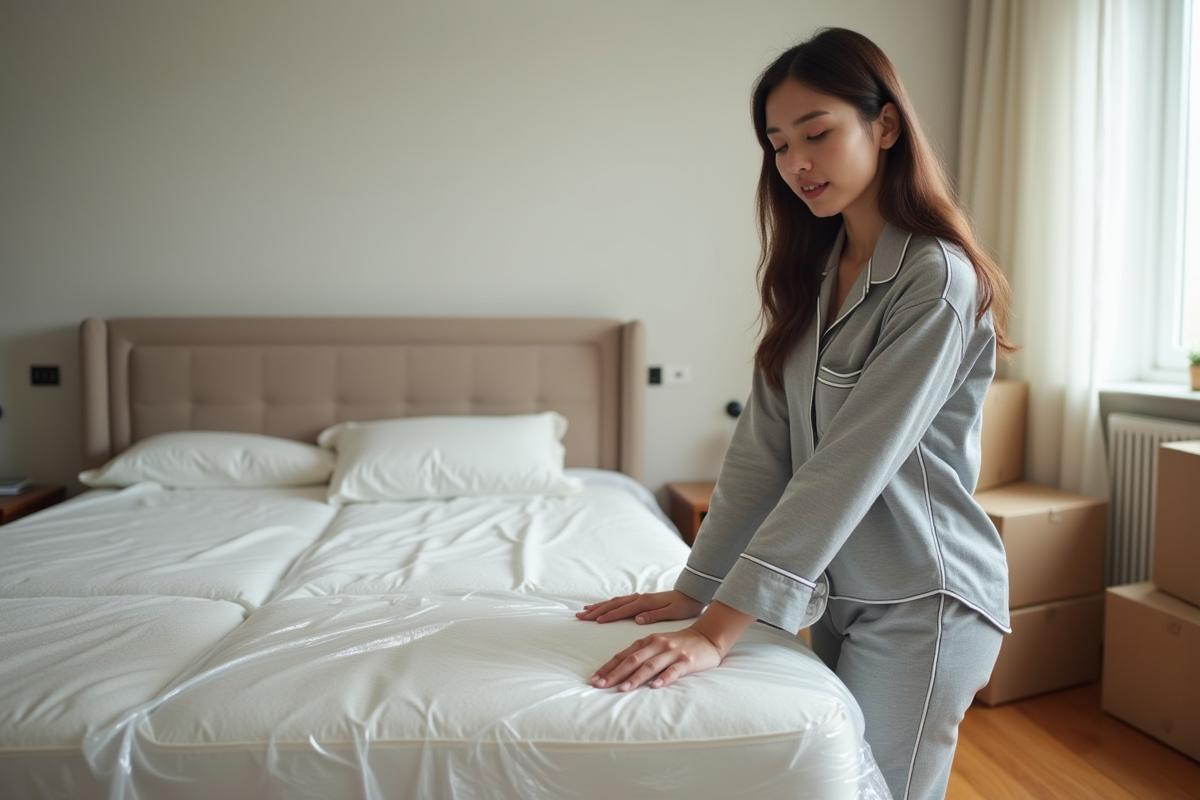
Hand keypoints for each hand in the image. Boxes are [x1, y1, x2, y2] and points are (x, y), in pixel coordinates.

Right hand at [575, 590, 703, 624]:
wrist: (692, 593)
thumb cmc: (684, 605)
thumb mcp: (672, 612)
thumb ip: (655, 615)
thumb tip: (637, 619)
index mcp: (645, 603)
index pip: (622, 610)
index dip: (608, 616)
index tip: (594, 621)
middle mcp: (639, 598)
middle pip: (613, 604)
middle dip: (596, 610)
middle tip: (580, 615)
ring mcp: (639, 598)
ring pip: (614, 602)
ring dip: (599, 606)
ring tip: (585, 611)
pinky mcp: (641, 599)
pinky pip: (620, 601)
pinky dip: (608, 604)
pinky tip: (603, 607)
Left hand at [589, 626, 723, 691]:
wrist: (708, 637)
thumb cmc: (679, 644)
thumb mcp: (658, 644)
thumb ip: (641, 654)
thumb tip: (618, 671)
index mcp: (648, 641)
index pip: (624, 654)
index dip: (608, 667)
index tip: (595, 679)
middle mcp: (657, 644)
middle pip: (632, 660)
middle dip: (615, 673)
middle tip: (600, 685)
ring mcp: (672, 652)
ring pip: (650, 665)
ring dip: (635, 678)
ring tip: (622, 689)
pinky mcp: (687, 661)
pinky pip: (674, 671)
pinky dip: (664, 678)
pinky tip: (655, 687)